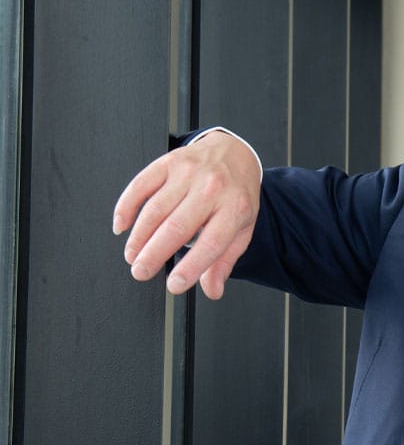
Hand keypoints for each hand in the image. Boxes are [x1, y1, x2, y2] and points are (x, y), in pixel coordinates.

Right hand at [113, 130, 260, 298]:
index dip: (190, 268)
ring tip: (133, 256)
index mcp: (235, 209)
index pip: (211, 244)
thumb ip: (224, 261)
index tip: (174, 285)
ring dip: (139, 236)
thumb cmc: (236, 196)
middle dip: (154, 254)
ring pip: (156, 209)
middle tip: (141, 272)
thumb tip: (212, 290)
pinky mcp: (167, 163)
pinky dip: (126, 207)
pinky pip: (140, 186)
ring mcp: (188, 174)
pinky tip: (121, 226)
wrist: (233, 154)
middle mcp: (212, 189)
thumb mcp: (241, 229)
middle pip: (177, 227)